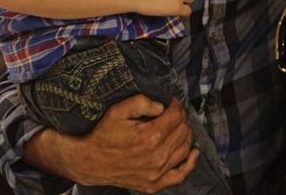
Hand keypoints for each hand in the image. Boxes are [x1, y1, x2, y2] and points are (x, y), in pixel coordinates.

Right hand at [30, 95, 197, 192]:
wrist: (91, 162)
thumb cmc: (104, 135)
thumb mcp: (118, 111)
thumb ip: (141, 102)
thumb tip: (162, 106)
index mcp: (150, 136)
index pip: (176, 116)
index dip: (176, 105)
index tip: (172, 101)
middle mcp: (157, 156)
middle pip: (182, 130)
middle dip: (181, 117)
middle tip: (174, 112)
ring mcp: (156, 173)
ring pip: (184, 149)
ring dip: (186, 134)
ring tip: (180, 126)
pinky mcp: (154, 184)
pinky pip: (180, 175)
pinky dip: (190, 163)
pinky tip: (194, 152)